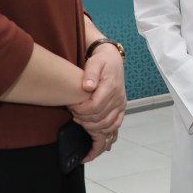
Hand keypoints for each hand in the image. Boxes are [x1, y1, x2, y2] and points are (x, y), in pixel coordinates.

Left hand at [70, 43, 126, 160]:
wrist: (113, 60)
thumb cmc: (102, 61)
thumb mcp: (95, 62)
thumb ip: (91, 73)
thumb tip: (87, 86)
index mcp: (111, 87)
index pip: (95, 106)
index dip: (81, 110)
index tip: (71, 107)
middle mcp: (118, 98)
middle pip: (100, 118)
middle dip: (84, 119)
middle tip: (73, 114)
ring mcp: (121, 105)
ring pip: (108, 125)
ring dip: (92, 127)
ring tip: (80, 121)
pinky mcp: (121, 108)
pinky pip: (116, 125)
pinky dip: (105, 132)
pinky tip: (95, 132)